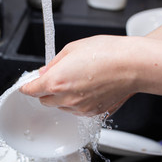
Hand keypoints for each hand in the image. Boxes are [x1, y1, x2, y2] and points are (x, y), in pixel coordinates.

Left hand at [20, 35, 138, 115]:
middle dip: (45, 90)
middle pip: (44, 100)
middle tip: (55, 77)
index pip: (30, 90)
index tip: (27, 84)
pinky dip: (76, 102)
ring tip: (78, 80)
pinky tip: (88, 88)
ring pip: (61, 106)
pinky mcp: (93, 113)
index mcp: (56, 82)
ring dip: (61, 97)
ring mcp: (80, 109)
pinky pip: (77, 110)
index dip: (27, 86)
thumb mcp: (72, 49)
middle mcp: (66, 99)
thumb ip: (54, 63)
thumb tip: (45, 71)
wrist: (134, 65)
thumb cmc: (108, 53)